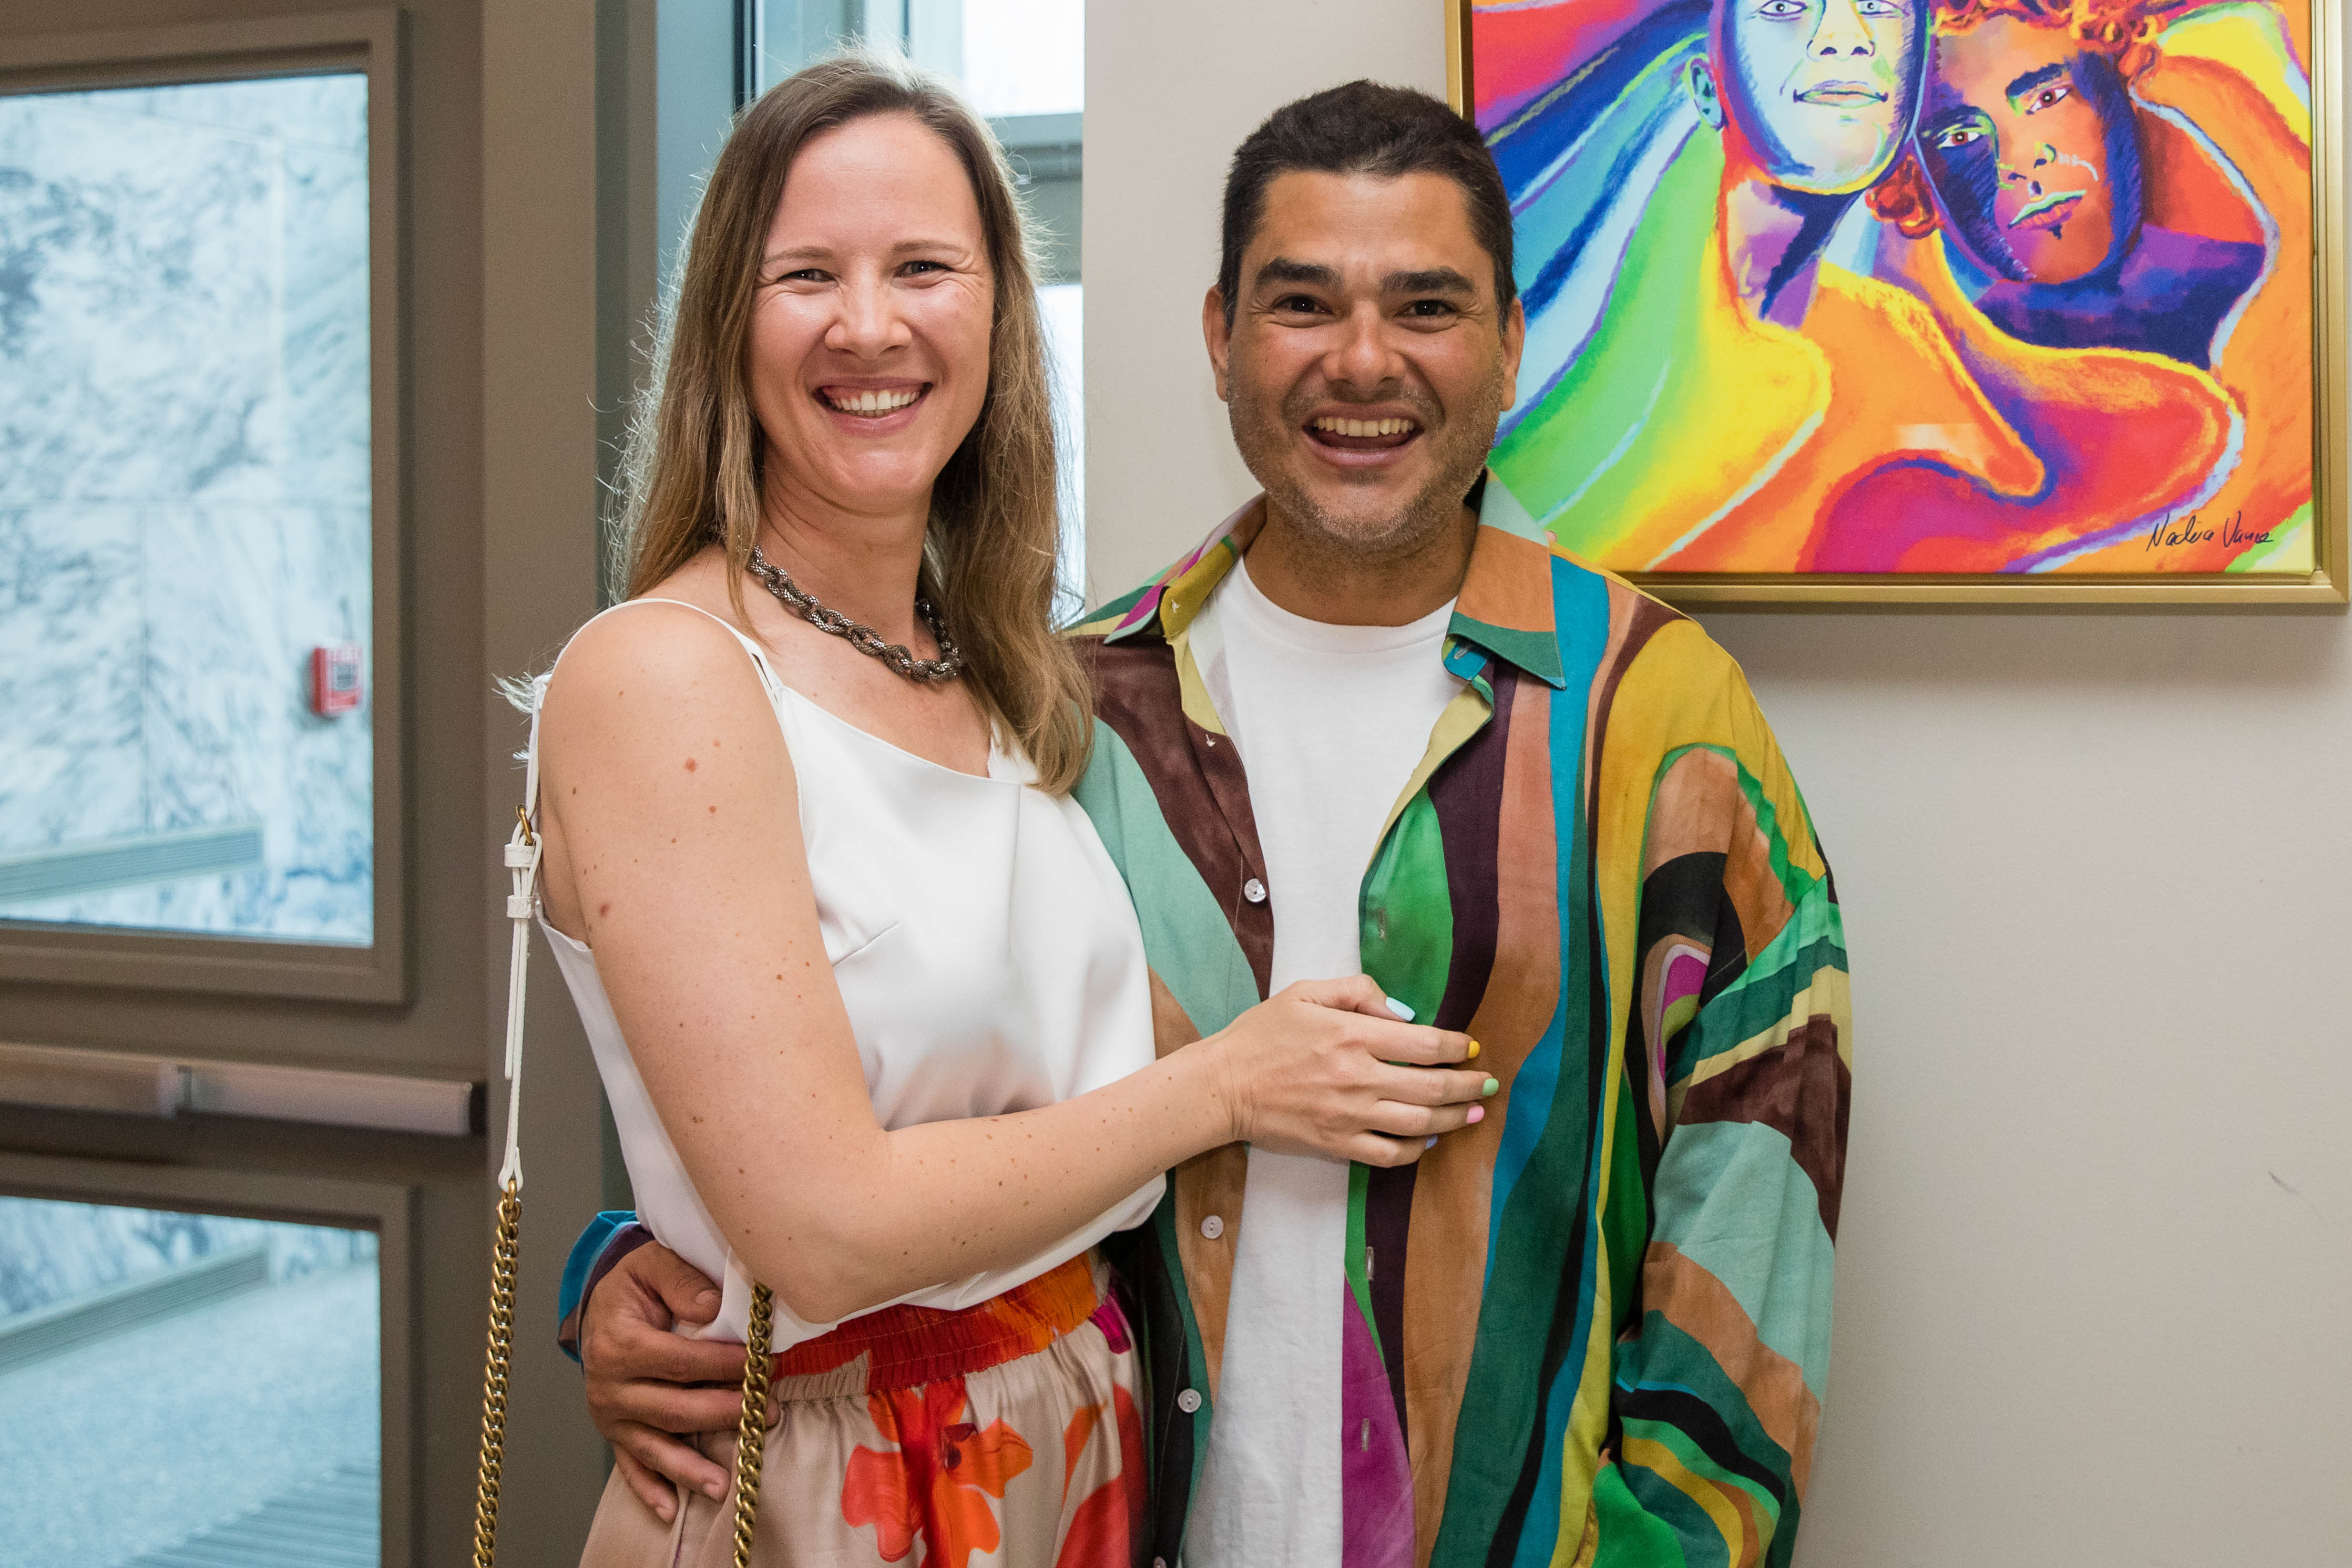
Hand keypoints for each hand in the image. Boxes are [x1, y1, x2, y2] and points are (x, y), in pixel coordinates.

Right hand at [581, 1239, 761, 1521]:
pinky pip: (631, 1465)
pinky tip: (670, 1508)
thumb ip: (683, 1281)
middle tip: (770, 1411)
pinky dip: (649, 1489)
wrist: (600, 1307)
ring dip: (691, 1468)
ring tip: (726, 1483)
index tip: (763, 1365)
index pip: (681, 1362)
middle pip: (675, 1409)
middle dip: (726, 1413)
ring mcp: (610, 1415)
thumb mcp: (653, 1264)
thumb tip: (714, 1307)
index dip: (724, 1366)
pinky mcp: (613, 1433)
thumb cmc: (634, 1285)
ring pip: (656, 1446)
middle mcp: (610, 1386)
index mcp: (620, 1344)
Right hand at [1203, 974, 1492, 1165]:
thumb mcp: (1304, 993)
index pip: (1423, 1043)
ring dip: (1454, 1118)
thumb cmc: (1262, 1035)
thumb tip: (1400, 1011)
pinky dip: (1416, 1150)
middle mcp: (1357, 1077)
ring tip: (1473, 1113)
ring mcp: (1349, 1115)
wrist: (1222, 1085)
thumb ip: (1356, 993)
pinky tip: (1428, 1140)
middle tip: (1488, 1083)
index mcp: (1351, 1035)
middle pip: (1431, 1086)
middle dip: (1469, 1085)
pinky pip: (1390, 1154)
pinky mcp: (1336, 1144)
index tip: (1470, 1048)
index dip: (1455, 1047)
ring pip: (1419, 1123)